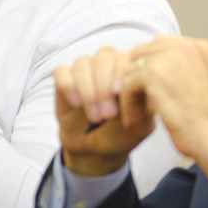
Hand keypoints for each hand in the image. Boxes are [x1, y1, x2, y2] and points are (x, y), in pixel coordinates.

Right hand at [54, 47, 156, 176]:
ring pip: (83, 64)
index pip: (126, 57)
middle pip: (104, 57)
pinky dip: (69, 86)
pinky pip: (62, 71)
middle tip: (108, 114)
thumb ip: (144, 106)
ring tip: (95, 117)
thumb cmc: (122, 133)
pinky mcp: (64, 78)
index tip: (119, 94)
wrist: (97, 150)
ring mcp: (85, 68)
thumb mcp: (140, 126)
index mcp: (130, 67)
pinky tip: (77, 104)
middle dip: (104, 86)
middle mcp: (108, 62)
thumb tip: (145, 88)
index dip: (121, 73)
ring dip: (88, 92)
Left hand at [123, 37, 207, 187]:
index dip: (150, 68)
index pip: (160, 46)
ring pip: (133, 69)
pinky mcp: (155, 73)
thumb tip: (151, 68)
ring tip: (135, 112)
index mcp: (199, 47)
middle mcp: (186, 46)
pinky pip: (128, 84)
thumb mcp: (199, 83)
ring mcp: (171, 57)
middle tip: (136, 100)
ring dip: (131, 92)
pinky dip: (128, 103)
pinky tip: (134, 120)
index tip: (146, 90)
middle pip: (143, 53)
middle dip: (137, 77)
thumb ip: (180, 70)